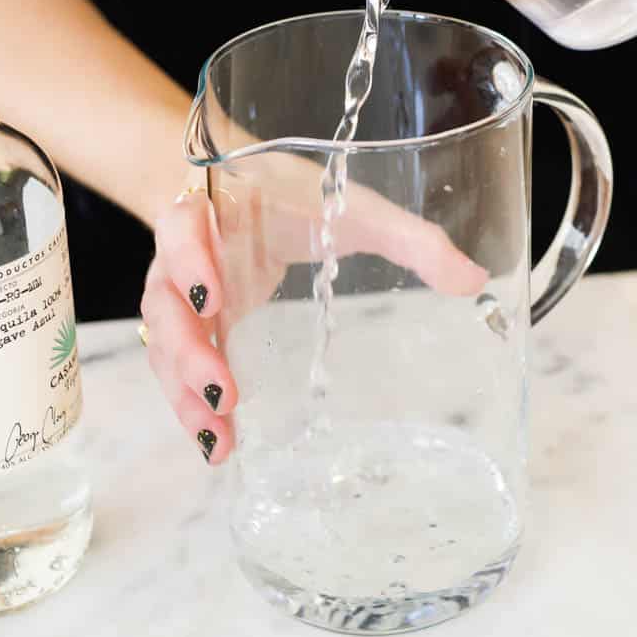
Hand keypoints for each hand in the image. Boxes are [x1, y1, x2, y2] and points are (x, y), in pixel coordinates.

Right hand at [140, 161, 486, 462]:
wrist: (235, 191)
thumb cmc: (292, 195)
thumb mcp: (352, 206)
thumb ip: (410, 238)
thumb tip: (473, 278)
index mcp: (217, 212)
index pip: (182, 227)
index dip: (189, 259)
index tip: (213, 297)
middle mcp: (183, 256)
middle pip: (163, 302)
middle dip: (189, 350)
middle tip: (223, 390)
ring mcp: (179, 297)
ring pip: (163, 345)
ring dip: (185, 393)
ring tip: (219, 439)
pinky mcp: (188, 329)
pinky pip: (175, 370)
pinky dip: (191, 408)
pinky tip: (217, 445)